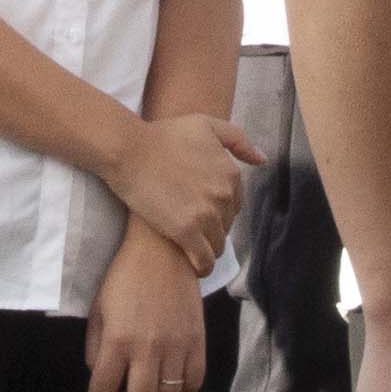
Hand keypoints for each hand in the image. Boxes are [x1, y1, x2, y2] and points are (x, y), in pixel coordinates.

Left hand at [83, 220, 210, 391]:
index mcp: (117, 340)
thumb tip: (100, 377)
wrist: (163, 252)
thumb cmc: (124, 278)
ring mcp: (175, 348)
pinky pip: (193, 384)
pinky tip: (171, 391)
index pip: (103, 391)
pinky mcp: (197, 343)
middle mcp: (147, 349)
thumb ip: (95, 347)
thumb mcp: (98, 310)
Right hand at [97, 108, 259, 275]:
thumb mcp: (205, 125)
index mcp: (230, 173)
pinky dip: (201, 266)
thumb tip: (262, 159)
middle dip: (212, 228)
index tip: (200, 209)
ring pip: (217, 245)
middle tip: (190, 225)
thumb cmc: (162, 135)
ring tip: (190, 246)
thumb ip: (237, 140)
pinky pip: (204, 260)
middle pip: (226, 226)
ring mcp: (206, 214)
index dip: (218, 209)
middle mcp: (223, 195)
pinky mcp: (185, 231)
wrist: (128, 149)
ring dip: (206, 248)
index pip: (235, 205)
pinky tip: (193, 266)